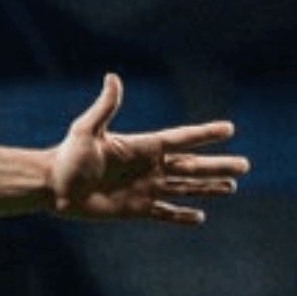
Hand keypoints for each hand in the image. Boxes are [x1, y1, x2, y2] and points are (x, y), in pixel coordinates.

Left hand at [47, 75, 247, 224]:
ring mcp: (143, 189)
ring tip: (232, 187)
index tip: (229, 129)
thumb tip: (112, 77)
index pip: (180, 139)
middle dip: (218, 166)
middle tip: (246, 166)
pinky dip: (181, 216)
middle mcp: (147, 168)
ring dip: (208, 188)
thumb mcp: (86, 130)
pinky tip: (200, 217)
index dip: (204, 134)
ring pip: (184, 189)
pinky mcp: (134, 210)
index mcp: (141, 147)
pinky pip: (164, 214)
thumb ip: (105, 106)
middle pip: (191, 166)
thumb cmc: (66, 157)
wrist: (51, 187)